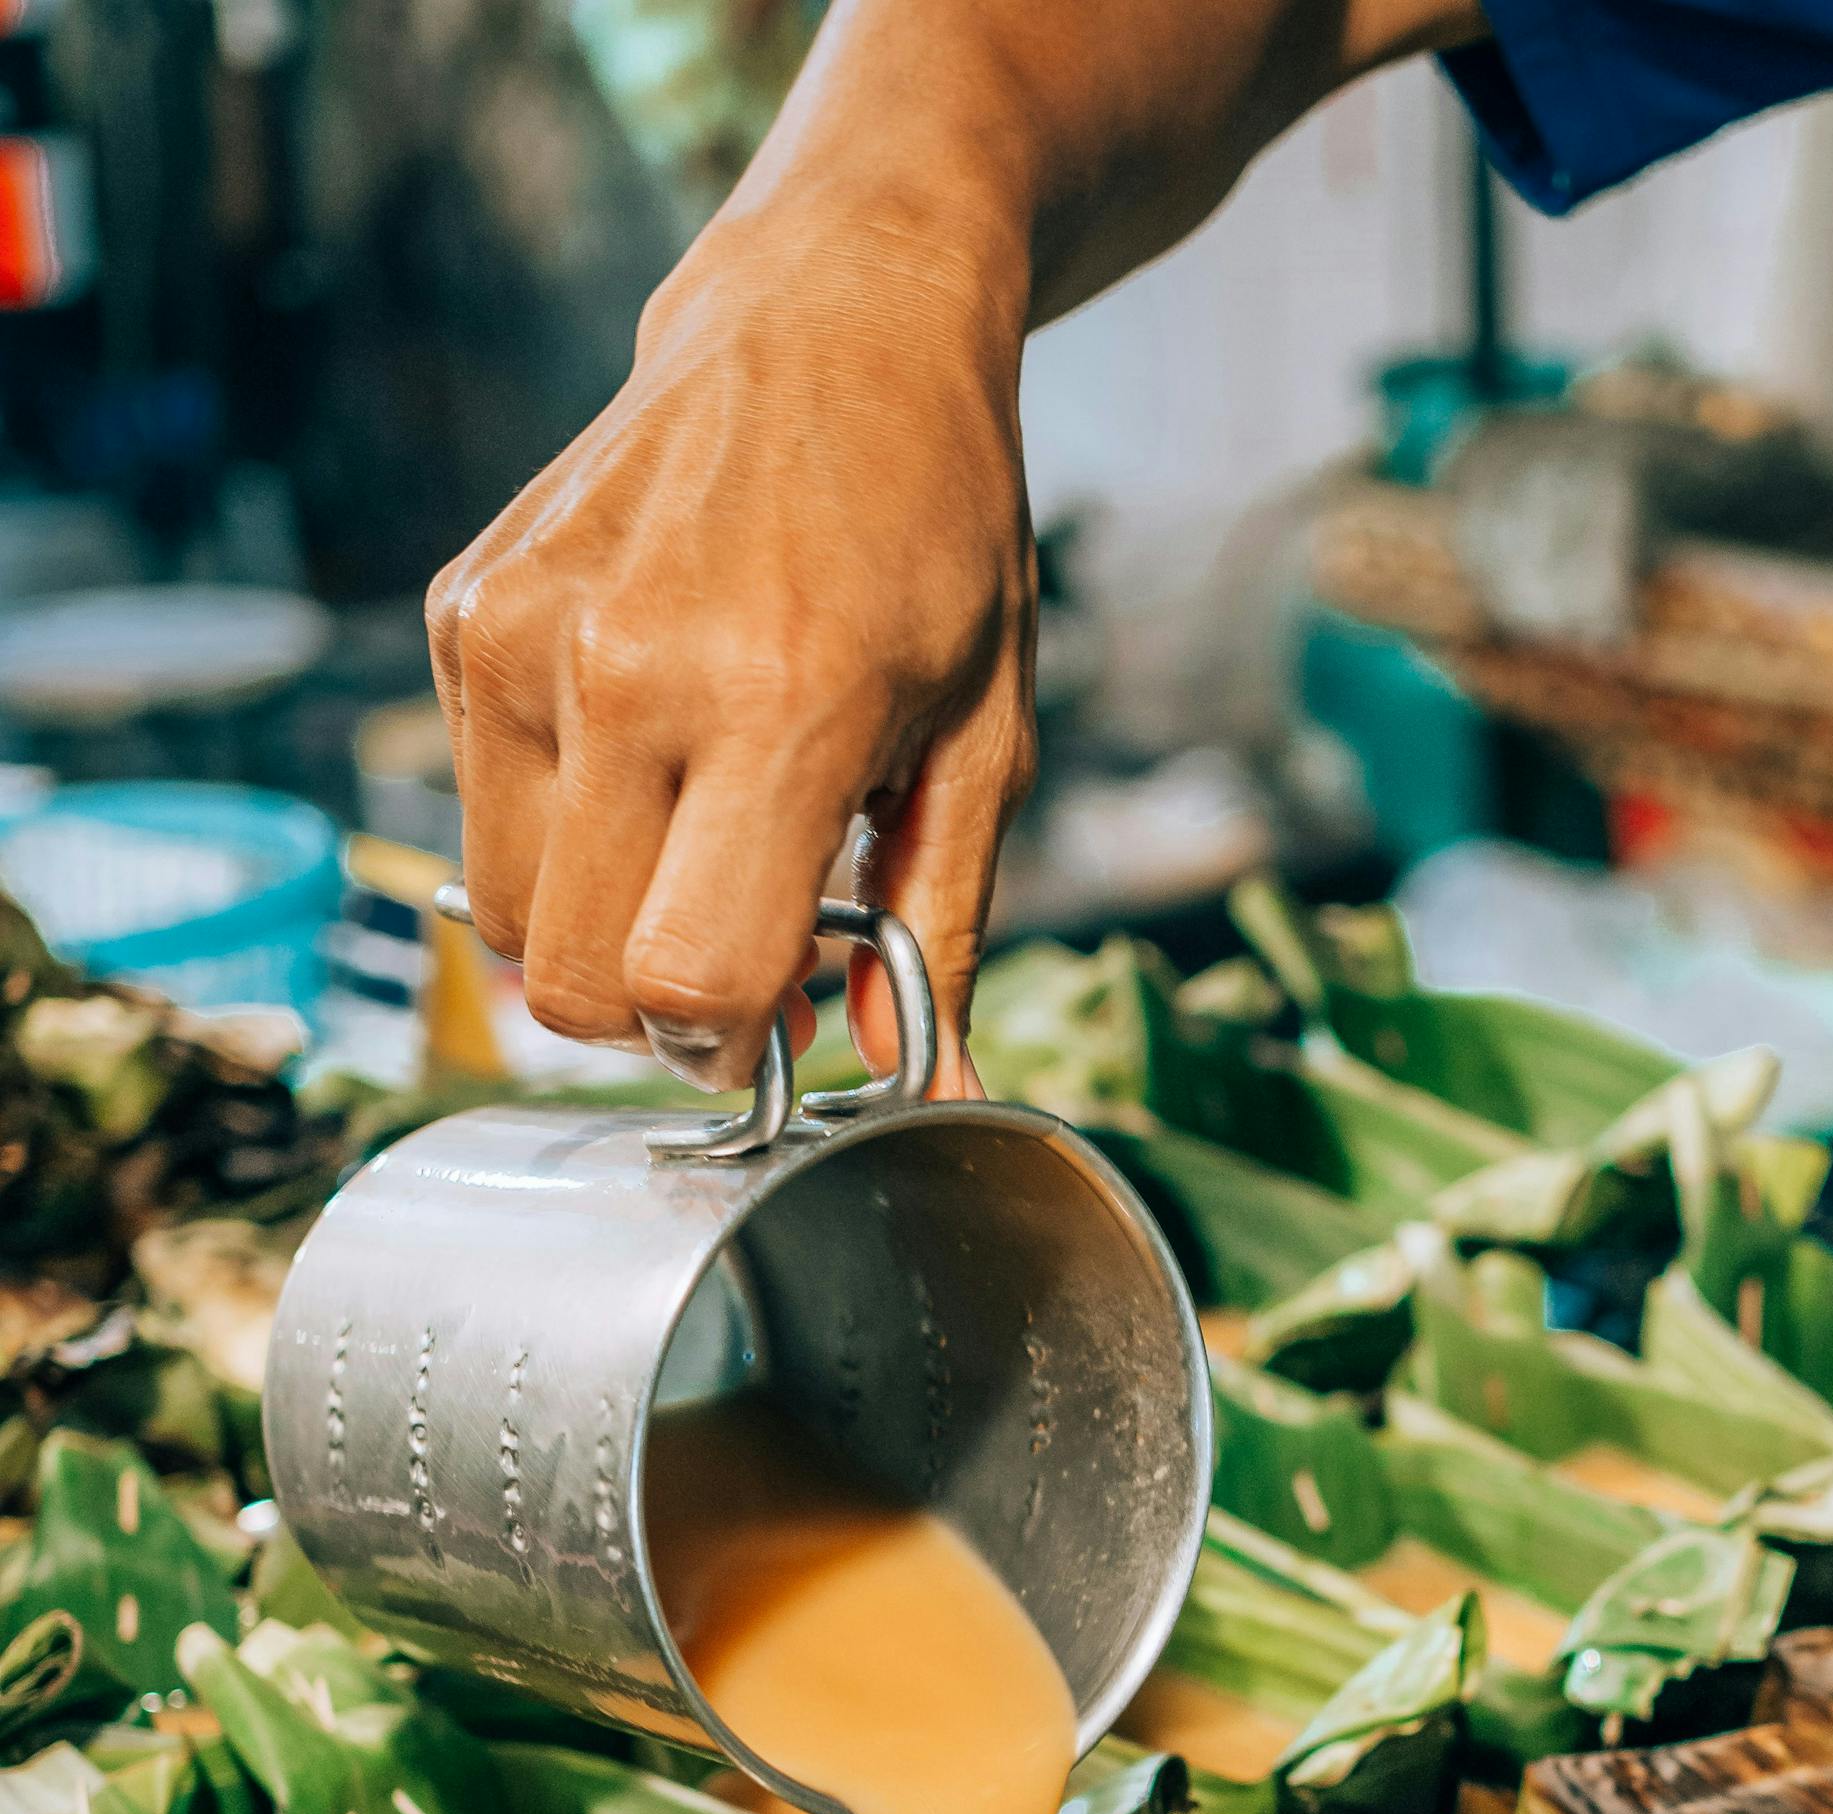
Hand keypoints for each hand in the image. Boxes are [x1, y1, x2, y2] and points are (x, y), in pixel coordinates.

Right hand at [426, 195, 1033, 1094]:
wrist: (833, 321)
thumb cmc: (932, 536)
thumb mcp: (985, 741)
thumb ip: (941, 930)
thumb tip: (933, 1087)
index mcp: (777, 703)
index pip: (689, 977)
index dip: (732, 1042)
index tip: (783, 1021)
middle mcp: (623, 666)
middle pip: (574, 981)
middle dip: (658, 1015)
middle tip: (741, 957)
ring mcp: (520, 632)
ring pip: (507, 921)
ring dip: (597, 933)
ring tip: (696, 853)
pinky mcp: (461, 612)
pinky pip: (480, 817)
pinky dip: (559, 837)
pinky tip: (647, 758)